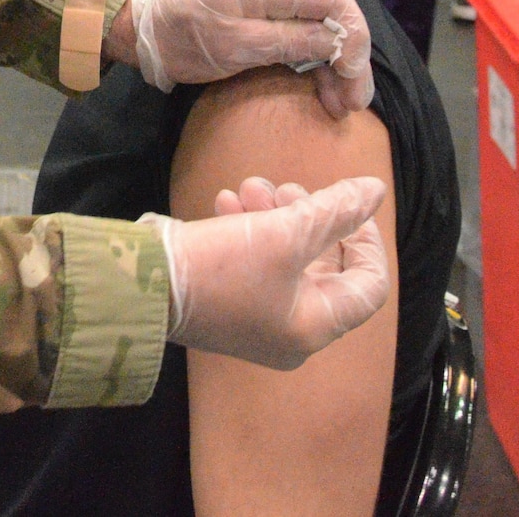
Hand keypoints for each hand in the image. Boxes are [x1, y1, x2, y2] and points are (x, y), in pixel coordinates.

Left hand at [110, 0, 374, 115]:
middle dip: (350, 58)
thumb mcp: (237, 44)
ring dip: (337, 68)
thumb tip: (338, 43)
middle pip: (333, 16)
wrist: (145, 32)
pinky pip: (303, 41)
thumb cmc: (185, 34)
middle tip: (356, 102)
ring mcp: (273, 5)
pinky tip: (326, 95)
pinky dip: (316, 67)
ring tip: (343, 107)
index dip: (353, 33)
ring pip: (322, 32)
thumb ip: (289, 41)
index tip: (353, 71)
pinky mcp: (266, 23)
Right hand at [143, 175, 390, 369]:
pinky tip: (226, 201)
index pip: (369, 286)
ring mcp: (258, 319)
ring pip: (288, 257)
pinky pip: (256, 262)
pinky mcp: (229, 302)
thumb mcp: (286, 231)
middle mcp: (291, 332)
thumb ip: (335, 210)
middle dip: (311, 217)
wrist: (143, 284)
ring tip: (250, 186)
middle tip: (289, 188)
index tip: (348, 203)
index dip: (367, 239)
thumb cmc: (223, 266)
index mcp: (314, 326)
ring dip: (275, 214)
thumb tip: (374, 191)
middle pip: (325, 266)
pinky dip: (249, 228)